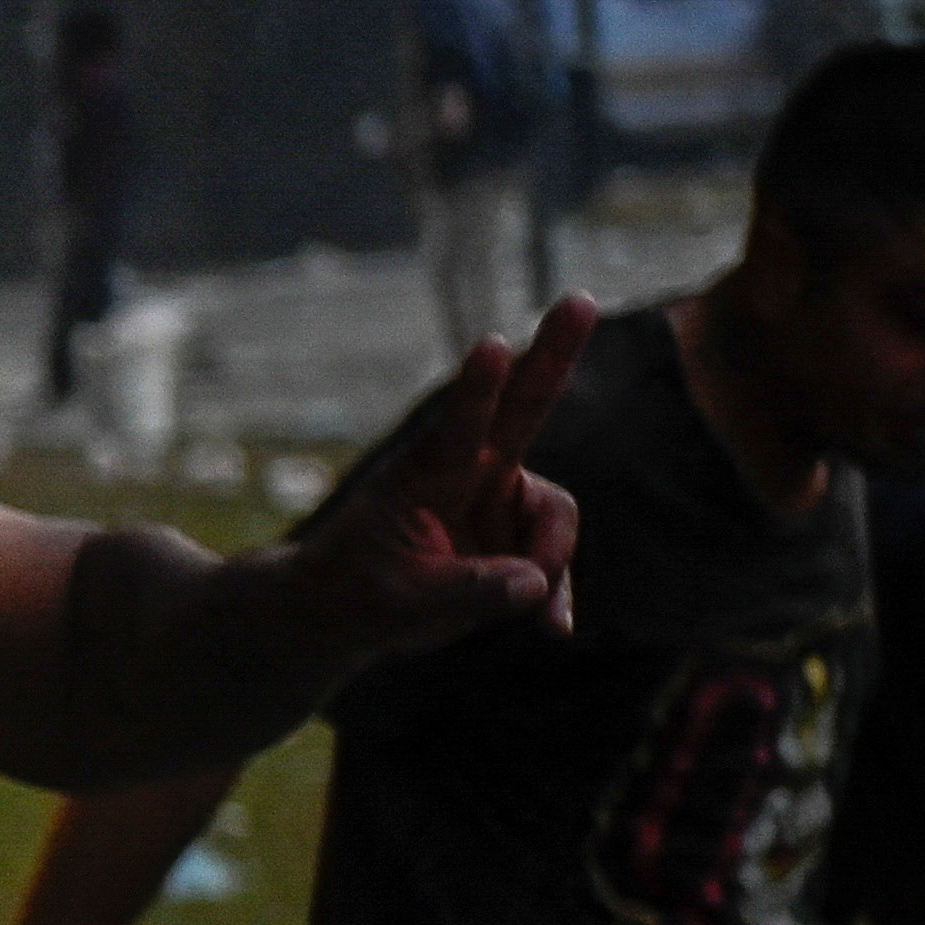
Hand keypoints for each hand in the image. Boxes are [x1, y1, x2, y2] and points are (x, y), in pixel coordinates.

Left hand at [270, 299, 594, 658]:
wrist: (346, 613)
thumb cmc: (357, 596)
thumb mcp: (402, 604)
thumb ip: (469, 592)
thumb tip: (535, 585)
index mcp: (425, 476)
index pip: (457, 426)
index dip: (477, 388)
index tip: (491, 344)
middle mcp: (469, 473)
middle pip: (523, 406)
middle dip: (554, 354)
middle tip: (578, 298)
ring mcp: (498, 499)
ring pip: (556, 515)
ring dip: (551, 562)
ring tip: (529, 614)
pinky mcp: (516, 533)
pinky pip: (554, 560)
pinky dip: (554, 593)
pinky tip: (551, 626)